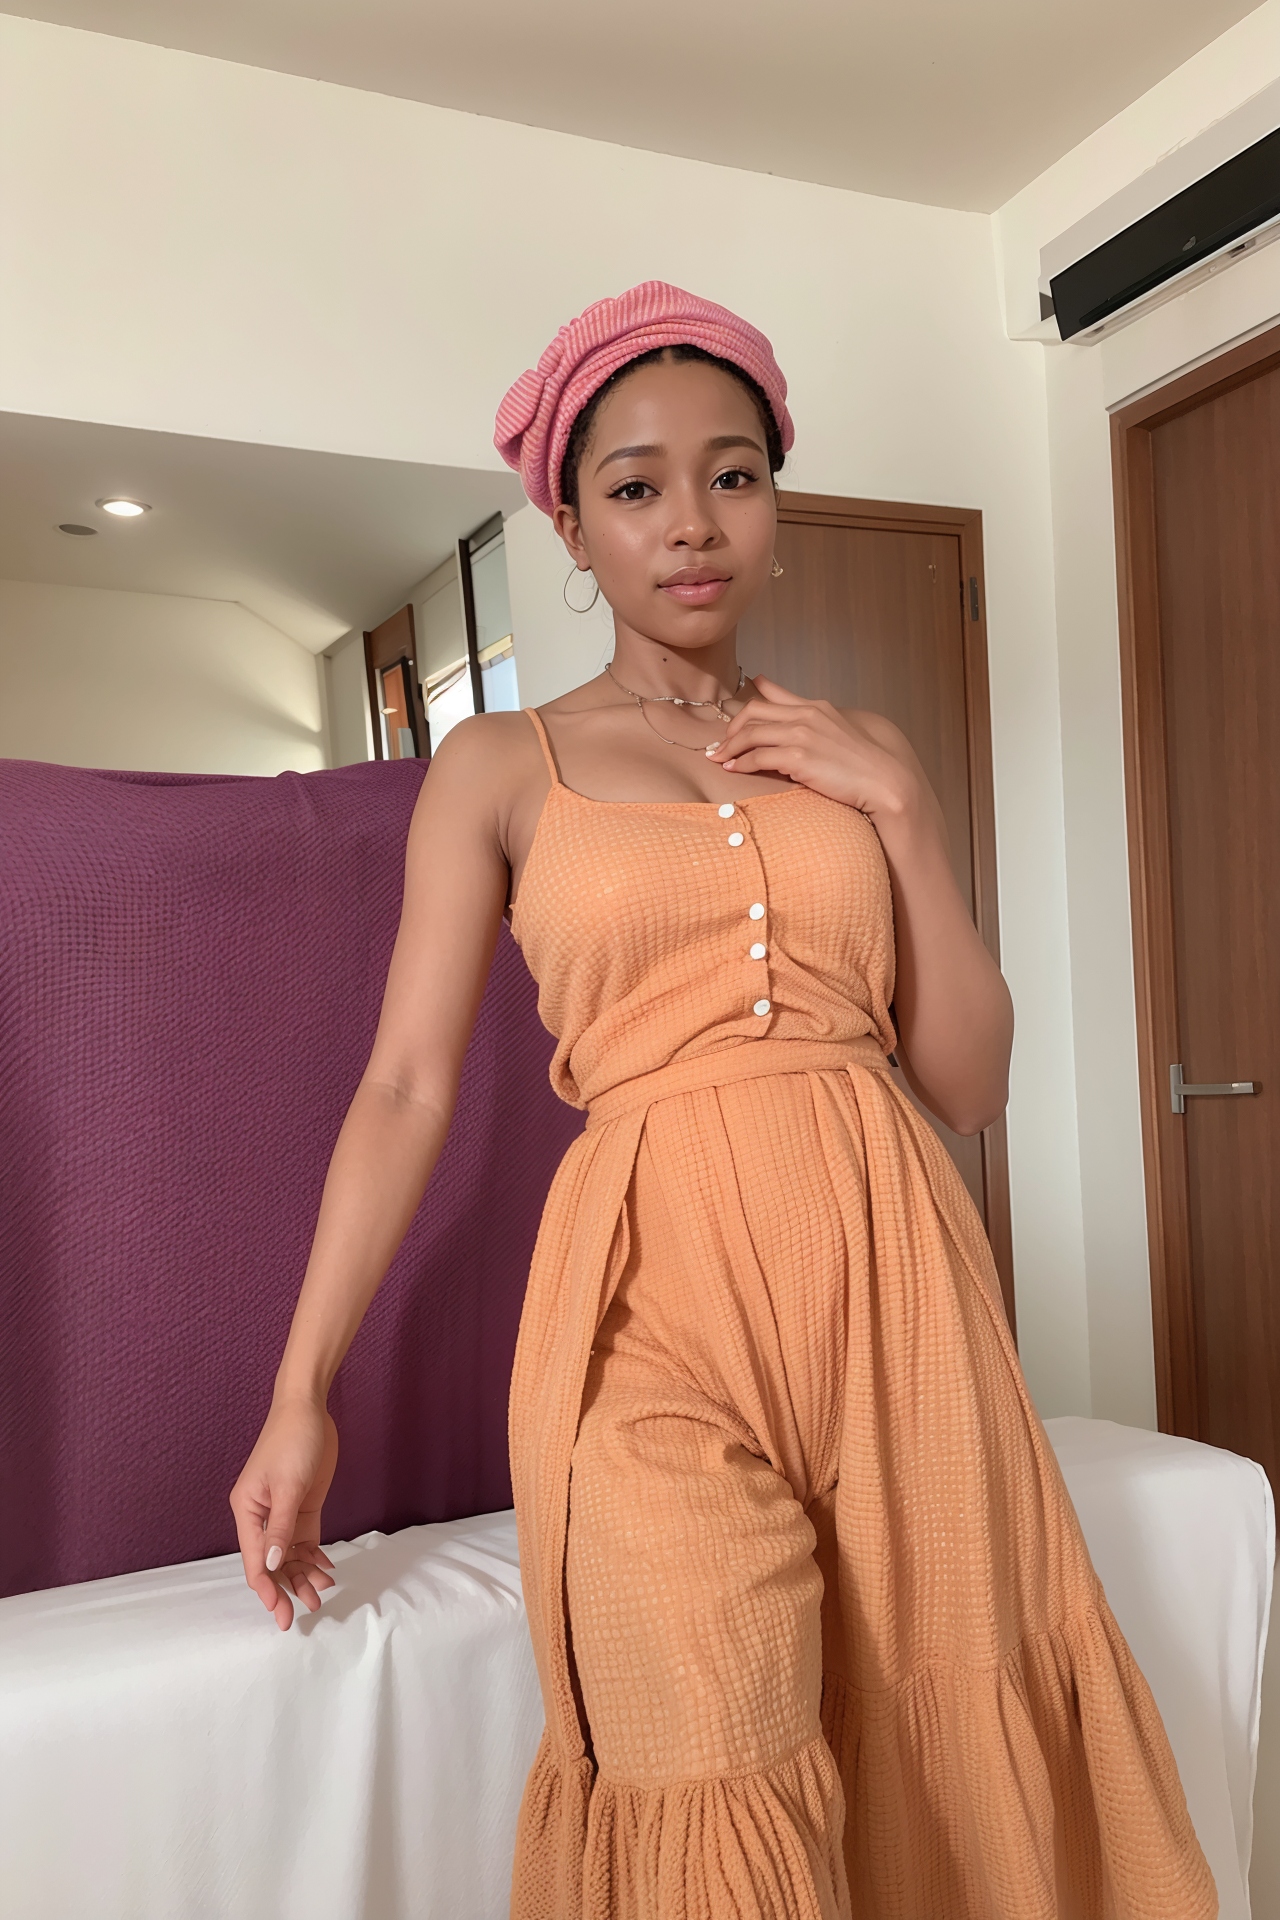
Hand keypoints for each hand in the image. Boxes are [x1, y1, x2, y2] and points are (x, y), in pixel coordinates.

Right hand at [230, 1398, 338, 1630]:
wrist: (309, 1409)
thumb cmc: (292, 1441)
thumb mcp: (288, 1485)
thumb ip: (281, 1527)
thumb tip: (274, 1565)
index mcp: (248, 1511)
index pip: (255, 1560)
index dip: (267, 1588)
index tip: (281, 1612)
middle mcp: (262, 1517)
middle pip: (272, 1563)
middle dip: (287, 1588)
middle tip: (307, 1611)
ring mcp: (283, 1513)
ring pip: (290, 1555)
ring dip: (303, 1574)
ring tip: (322, 1592)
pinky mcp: (303, 1507)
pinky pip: (304, 1541)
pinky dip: (313, 1557)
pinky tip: (326, 1570)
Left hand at [709, 675, 920, 820]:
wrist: (884, 781)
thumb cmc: (860, 762)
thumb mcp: (836, 730)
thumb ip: (813, 722)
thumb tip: (795, 721)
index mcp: (815, 707)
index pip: (770, 698)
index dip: (744, 709)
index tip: (728, 719)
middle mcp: (807, 715)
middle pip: (752, 713)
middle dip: (730, 730)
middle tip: (720, 746)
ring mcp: (803, 735)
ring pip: (751, 734)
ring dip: (730, 748)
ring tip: (720, 760)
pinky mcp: (799, 758)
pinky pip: (758, 757)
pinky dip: (742, 763)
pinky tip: (734, 770)